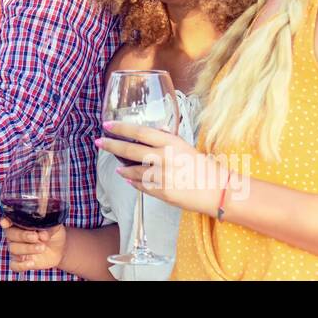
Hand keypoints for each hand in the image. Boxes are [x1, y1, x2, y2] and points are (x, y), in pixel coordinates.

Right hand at [0, 219, 66, 272]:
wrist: (60, 250)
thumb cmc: (54, 234)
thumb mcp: (55, 227)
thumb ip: (48, 228)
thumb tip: (42, 234)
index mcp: (20, 223)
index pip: (9, 220)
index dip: (6, 221)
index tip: (6, 223)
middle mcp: (15, 235)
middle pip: (10, 234)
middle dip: (23, 235)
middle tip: (35, 237)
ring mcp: (17, 249)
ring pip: (13, 248)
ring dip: (27, 248)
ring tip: (42, 248)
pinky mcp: (20, 262)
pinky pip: (14, 265)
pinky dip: (21, 265)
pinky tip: (31, 263)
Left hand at [97, 120, 230, 215]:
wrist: (217, 190)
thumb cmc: (202, 166)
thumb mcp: (184, 147)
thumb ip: (166, 141)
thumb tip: (150, 135)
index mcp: (171, 142)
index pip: (140, 132)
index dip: (121, 128)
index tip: (107, 125)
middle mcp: (164, 157)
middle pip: (130, 150)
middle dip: (111, 146)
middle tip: (100, 142)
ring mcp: (162, 176)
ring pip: (133, 171)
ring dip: (123, 169)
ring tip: (117, 168)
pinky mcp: (162, 192)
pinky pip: (141, 186)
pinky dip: (133, 183)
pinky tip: (129, 180)